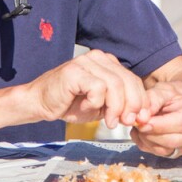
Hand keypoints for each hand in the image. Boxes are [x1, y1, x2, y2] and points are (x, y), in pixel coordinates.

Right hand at [30, 49, 150, 128]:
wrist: (40, 103)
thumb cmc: (70, 104)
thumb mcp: (102, 106)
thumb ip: (120, 106)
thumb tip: (141, 116)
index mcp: (108, 63)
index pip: (133, 80)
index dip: (140, 101)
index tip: (141, 119)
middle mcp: (99, 58)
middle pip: (127, 81)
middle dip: (132, 106)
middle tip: (127, 122)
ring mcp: (87, 62)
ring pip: (115, 85)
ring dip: (116, 107)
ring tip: (109, 122)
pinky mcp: (75, 70)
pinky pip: (98, 88)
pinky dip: (96, 102)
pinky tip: (87, 107)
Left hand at [129, 81, 181, 157]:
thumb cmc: (178, 94)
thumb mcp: (166, 89)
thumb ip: (153, 99)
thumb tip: (141, 117)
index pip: (180, 123)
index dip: (159, 126)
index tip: (142, 122)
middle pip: (173, 140)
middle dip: (151, 135)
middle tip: (138, 125)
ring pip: (167, 150)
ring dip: (148, 141)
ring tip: (140, 127)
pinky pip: (163, 154)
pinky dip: (149, 146)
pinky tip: (144, 134)